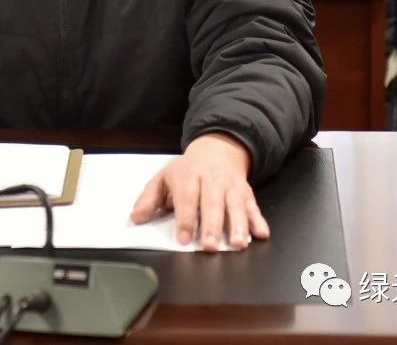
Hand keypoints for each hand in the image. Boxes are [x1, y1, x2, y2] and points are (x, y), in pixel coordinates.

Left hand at [128, 132, 267, 251]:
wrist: (217, 149)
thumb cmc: (187, 170)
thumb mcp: (163, 178)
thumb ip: (149, 199)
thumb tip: (136, 218)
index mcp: (189, 176)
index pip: (187, 198)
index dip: (185, 219)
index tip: (182, 238)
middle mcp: (212, 180)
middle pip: (212, 204)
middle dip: (211, 226)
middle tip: (209, 246)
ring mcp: (231, 186)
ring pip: (235, 206)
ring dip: (238, 225)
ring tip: (237, 243)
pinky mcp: (246, 193)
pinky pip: (253, 206)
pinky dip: (258, 220)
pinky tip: (261, 233)